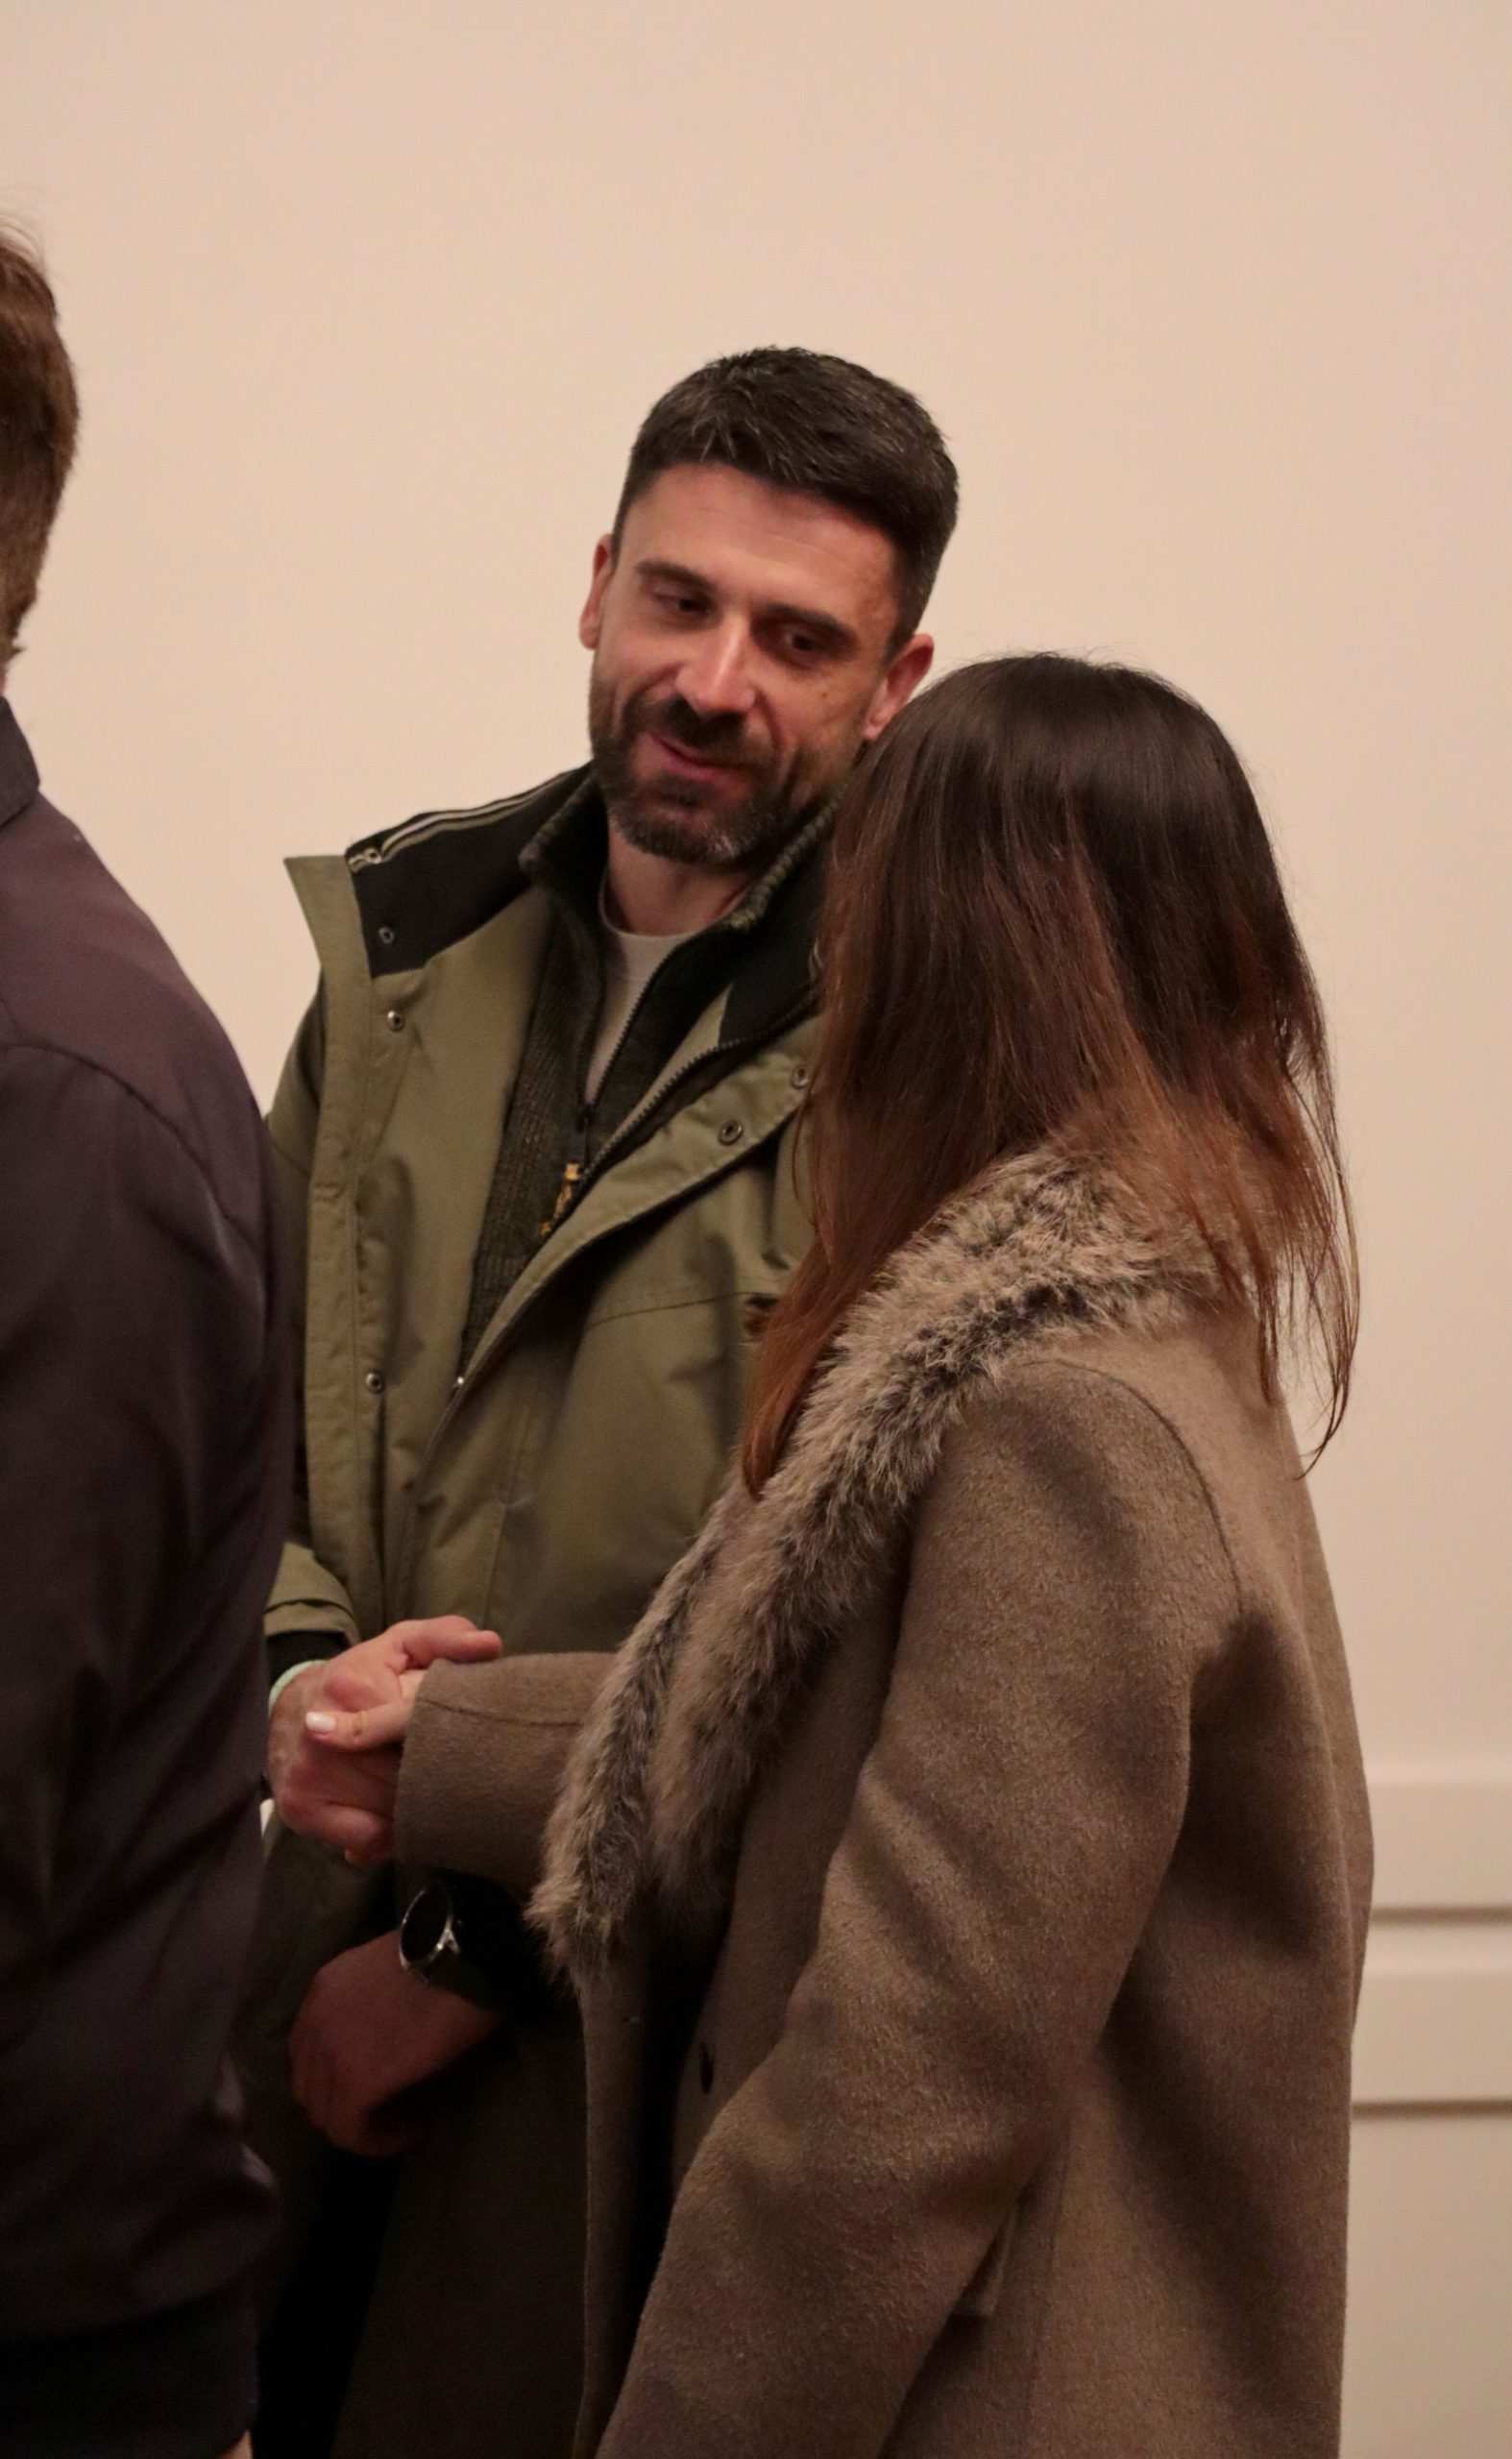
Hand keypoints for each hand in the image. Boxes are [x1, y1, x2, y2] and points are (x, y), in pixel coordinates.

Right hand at [270, 1616, 500, 1861]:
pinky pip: (368, 1840)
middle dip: (438, 1775)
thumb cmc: (361, 1677)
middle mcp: (323, 1735)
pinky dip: (390, 1834)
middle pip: (410, 1777)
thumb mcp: (402, 1645)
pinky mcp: (300, 1810)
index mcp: (352, 1688)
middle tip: (455, 1769)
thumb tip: (489, 1645)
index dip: (451, 1740)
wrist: (290, 1708)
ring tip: (427, 1788)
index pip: (420, 1730)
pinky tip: (396, 1815)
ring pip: (393, 1812)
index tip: (470, 1742)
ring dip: (418, 1807)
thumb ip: (447, 1639)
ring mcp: (308, 1776)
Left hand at [290, 1928, 500, 2156]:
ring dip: (363, 2124)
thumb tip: (392, 2053)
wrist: (461, 1954)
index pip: (309, 2052)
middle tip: (391, 2104)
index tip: (381, 2079)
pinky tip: (412, 2129)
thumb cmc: (444, 1956)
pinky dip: (379, 2140)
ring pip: (326, 2115)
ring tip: (404, 2119)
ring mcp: (328, 2055)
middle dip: (346, 2104)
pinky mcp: (354, 2084)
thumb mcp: (392, 1976)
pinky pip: (351, 2132)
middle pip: (310, 2088)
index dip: (340, 2075)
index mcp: (323, 1990)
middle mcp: (314, 2022)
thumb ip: (373, 2012)